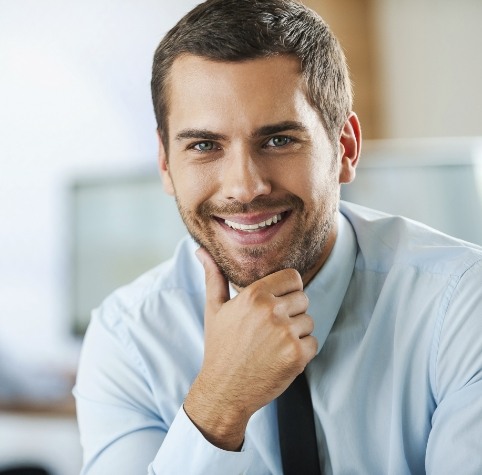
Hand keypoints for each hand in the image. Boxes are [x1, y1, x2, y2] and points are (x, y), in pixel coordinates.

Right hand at [183, 247, 317, 450]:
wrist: (224, 390)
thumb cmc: (220, 347)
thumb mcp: (214, 309)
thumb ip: (214, 276)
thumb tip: (201, 251)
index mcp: (253, 295)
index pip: (293, 277)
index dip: (287, 290)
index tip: (277, 303)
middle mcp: (271, 310)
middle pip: (303, 298)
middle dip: (292, 311)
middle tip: (272, 328)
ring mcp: (286, 333)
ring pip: (309, 321)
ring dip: (297, 332)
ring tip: (273, 344)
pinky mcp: (297, 355)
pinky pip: (313, 342)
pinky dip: (302, 351)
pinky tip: (280, 357)